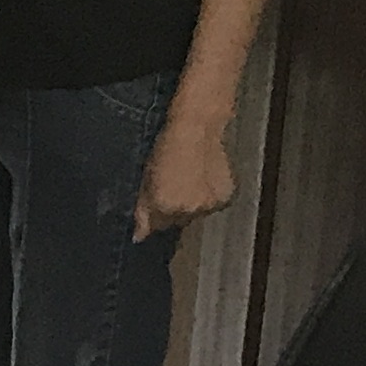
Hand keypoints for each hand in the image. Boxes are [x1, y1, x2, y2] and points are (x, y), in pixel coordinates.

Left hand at [135, 113, 239, 241]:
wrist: (198, 128)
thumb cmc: (166, 147)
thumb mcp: (146, 177)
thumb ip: (142, 209)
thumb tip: (139, 237)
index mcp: (164, 206)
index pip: (155, 227)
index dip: (153, 215)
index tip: (154, 204)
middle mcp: (188, 210)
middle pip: (176, 223)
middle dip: (172, 211)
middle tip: (173, 189)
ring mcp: (209, 206)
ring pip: (195, 215)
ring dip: (191, 205)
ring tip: (189, 182)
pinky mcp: (226, 198)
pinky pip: (212, 206)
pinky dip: (208, 198)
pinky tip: (203, 180)